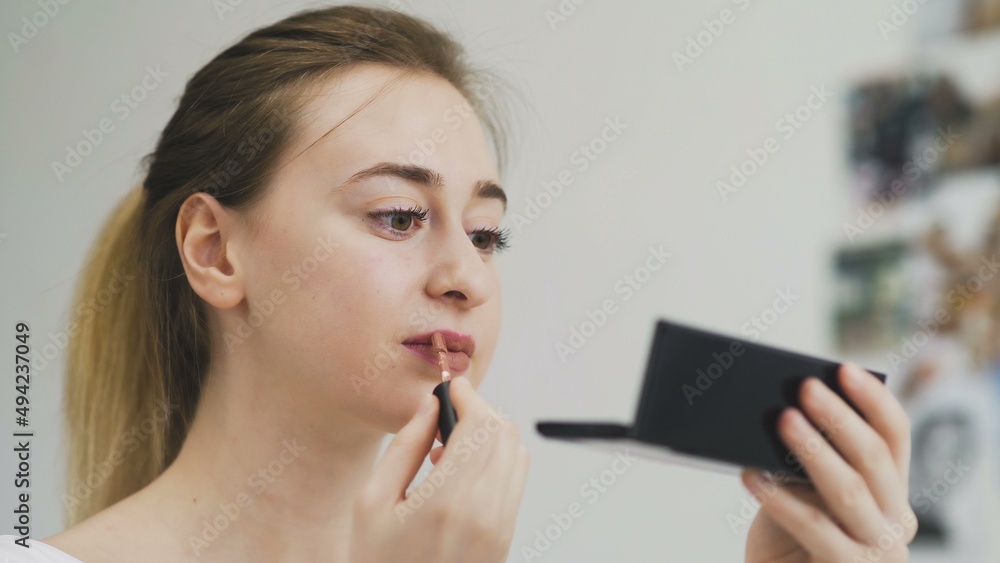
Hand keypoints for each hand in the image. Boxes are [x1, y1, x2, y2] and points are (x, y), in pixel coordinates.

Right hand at [348, 377, 530, 562]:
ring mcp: (501, 528)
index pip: (481, 425)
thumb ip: (404, 446)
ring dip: (490, 436)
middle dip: (479, 412)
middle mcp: (484, 513)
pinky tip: (458, 473)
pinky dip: (495, 462)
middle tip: (446, 414)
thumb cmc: (377, 562)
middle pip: (504, 434)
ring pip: (516, 454)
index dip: (468, 396)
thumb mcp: (371, 502)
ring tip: (446, 448)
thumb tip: (430, 404)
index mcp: (448, 501)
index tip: (450, 387)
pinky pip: (514, 480)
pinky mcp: (505, 538)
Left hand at [741, 363, 916, 561]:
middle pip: (872, 457)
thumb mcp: (803, 493)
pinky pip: (815, 527)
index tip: (842, 369)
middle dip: (838, 417)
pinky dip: (780, 499)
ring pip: (847, 489)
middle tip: (804, 387)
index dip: (872, 399)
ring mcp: (880, 550)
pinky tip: (751, 476)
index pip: (894, 435)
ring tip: (780, 419)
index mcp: (891, 490)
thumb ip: (804, 462)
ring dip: (812, 449)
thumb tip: (783, 411)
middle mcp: (897, 519)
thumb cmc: (790, 539)